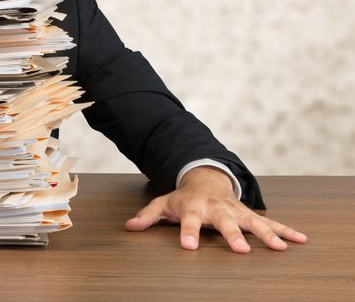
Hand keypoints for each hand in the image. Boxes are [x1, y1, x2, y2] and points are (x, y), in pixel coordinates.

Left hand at [124, 165, 307, 252]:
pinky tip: (300, 240)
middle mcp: (217, 208)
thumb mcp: (162, 204)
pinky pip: (270, 222)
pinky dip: (286, 230)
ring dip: (267, 234)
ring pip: (253, 222)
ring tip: (280, 248)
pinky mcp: (250, 214)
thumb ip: (147, 216)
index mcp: (194, 207)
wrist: (205, 178)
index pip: (189, 221)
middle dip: (233, 235)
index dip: (188, 233)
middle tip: (241, 250)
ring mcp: (236, 211)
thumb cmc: (183, 198)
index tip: (189, 247)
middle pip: (225, 222)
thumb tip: (129, 227)